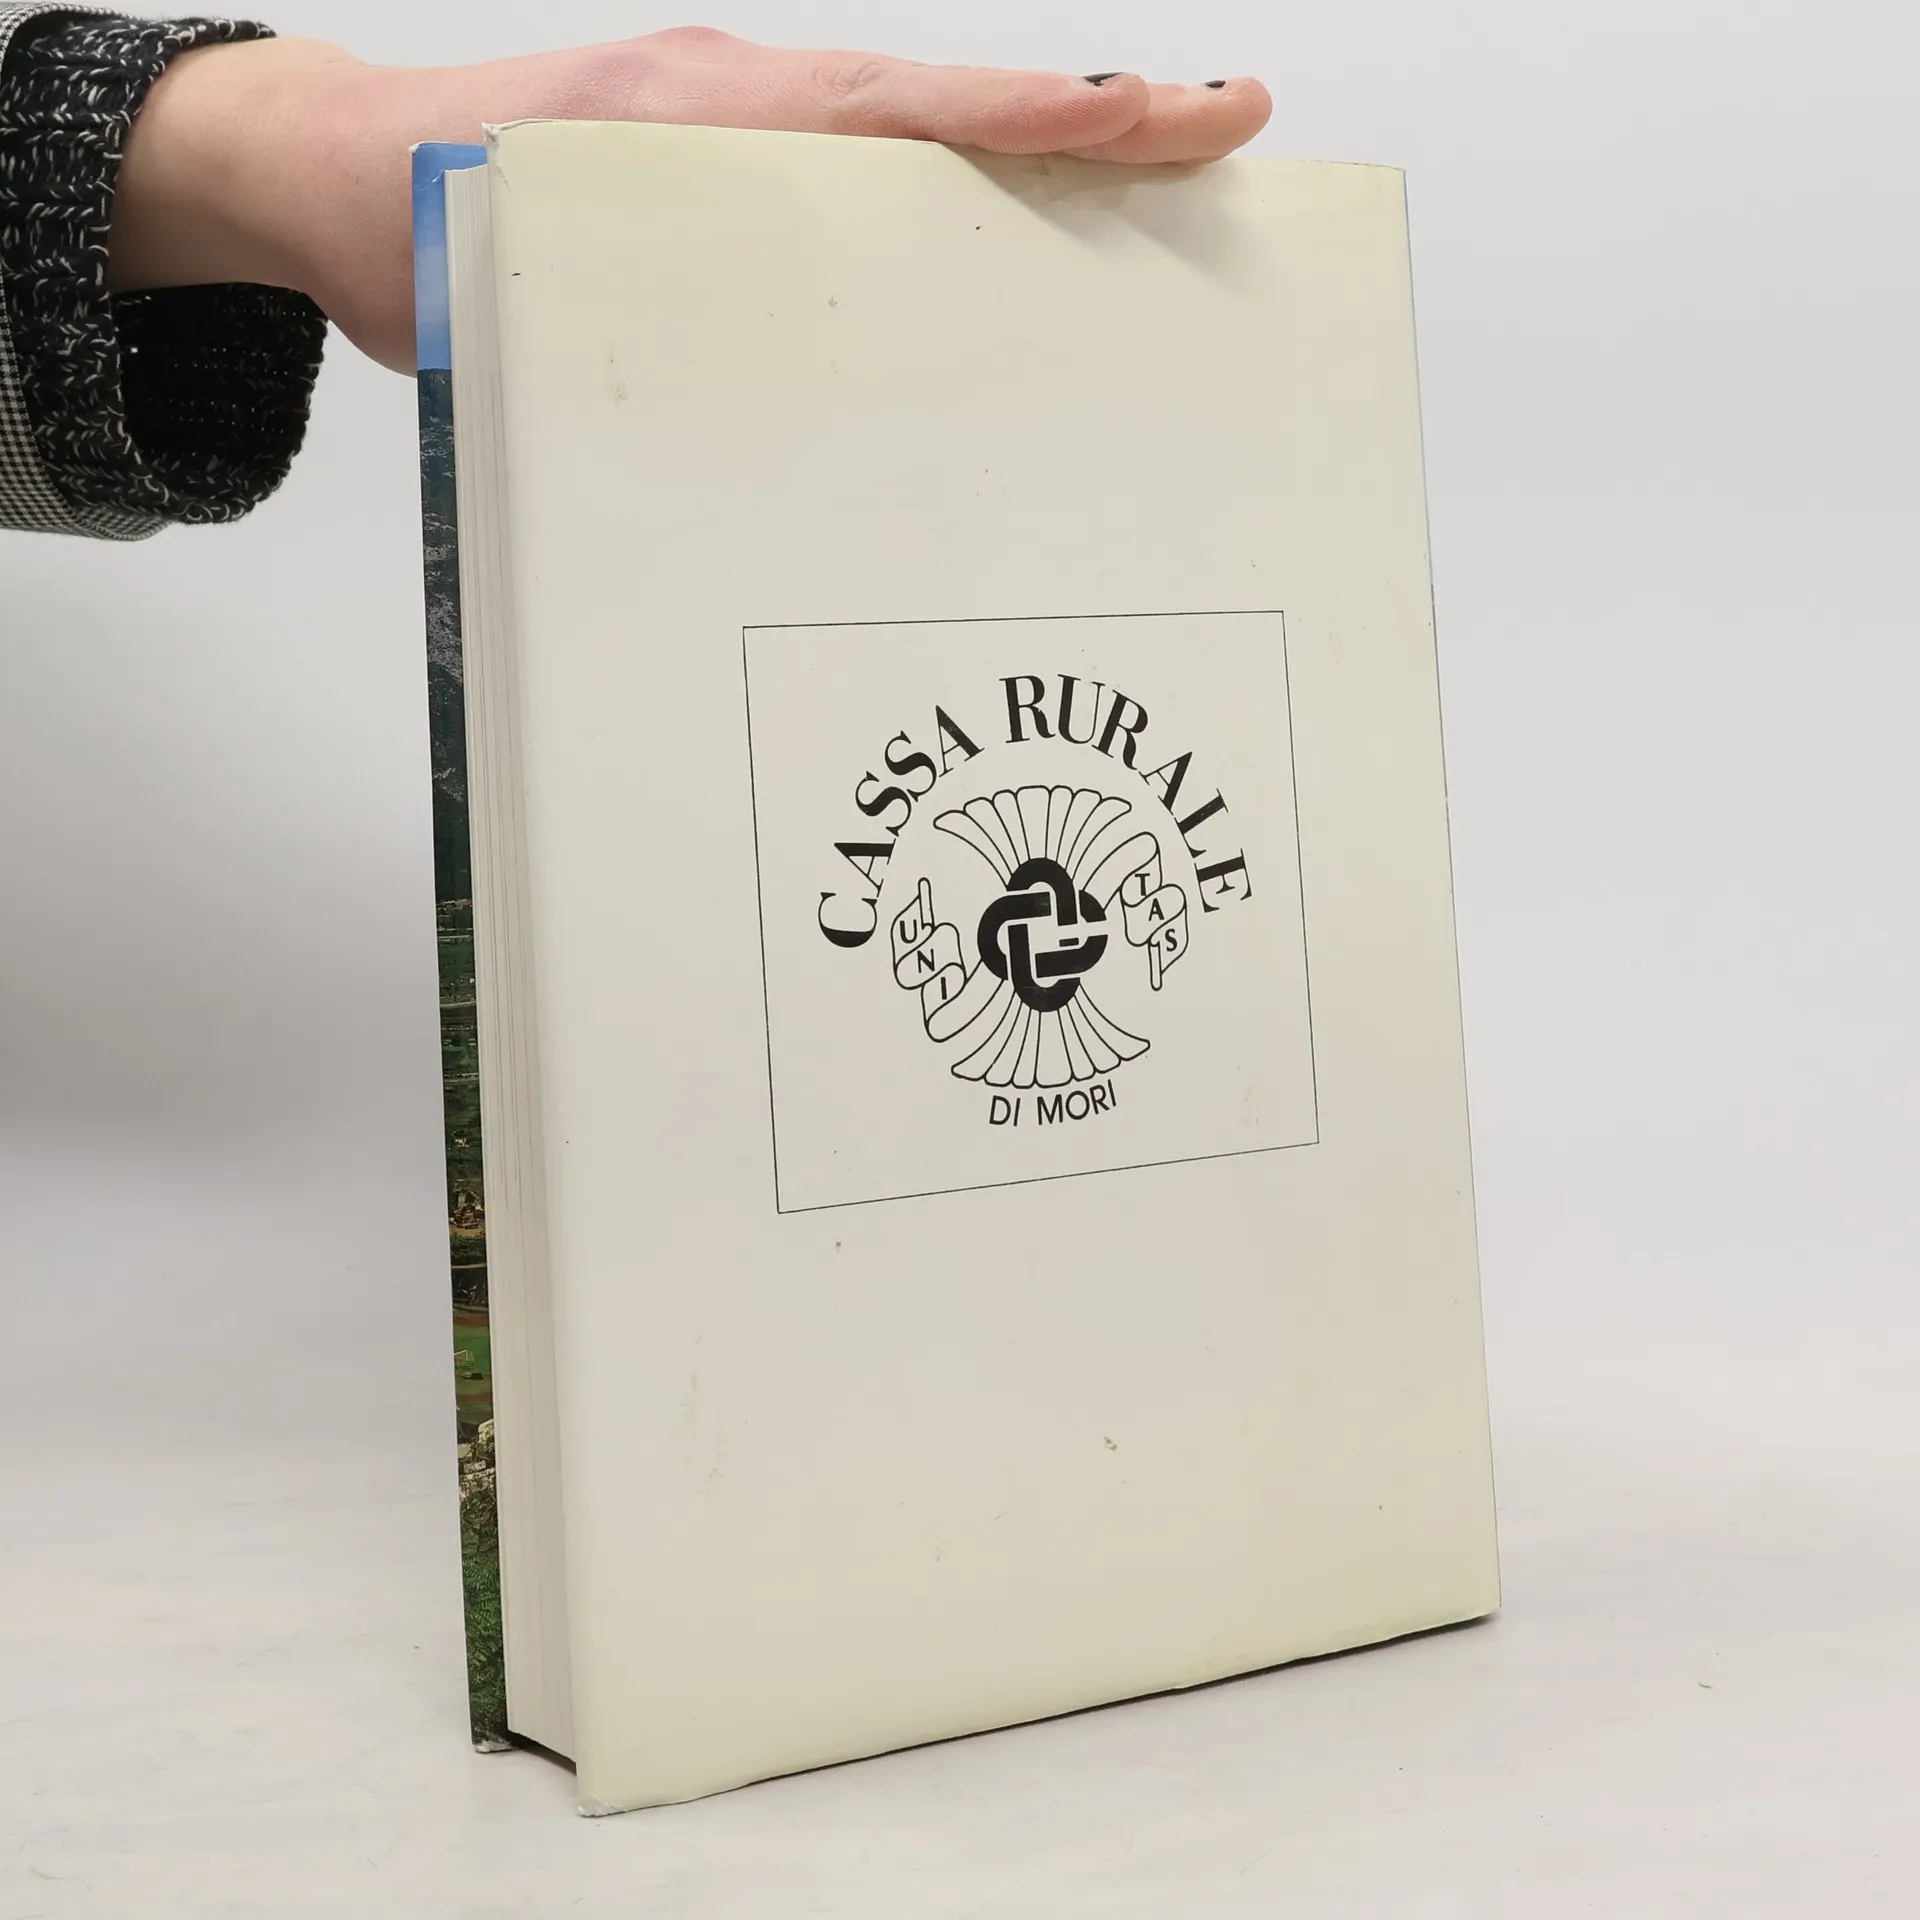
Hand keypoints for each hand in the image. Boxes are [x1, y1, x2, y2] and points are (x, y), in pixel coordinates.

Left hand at [108, 28, 1272, 371]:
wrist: (334, 171)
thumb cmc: (405, 216)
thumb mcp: (493, 279)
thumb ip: (593, 322)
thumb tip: (691, 413)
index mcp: (705, 119)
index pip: (903, 112)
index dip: (1032, 120)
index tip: (1148, 116)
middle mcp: (747, 111)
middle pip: (951, 110)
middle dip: (1093, 116)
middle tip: (1219, 125)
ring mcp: (750, 132)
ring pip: (924, 136)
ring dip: (1046, 149)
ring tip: (1167, 169)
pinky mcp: (738, 173)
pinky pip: (872, 172)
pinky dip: (963, 185)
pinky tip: (1020, 235)